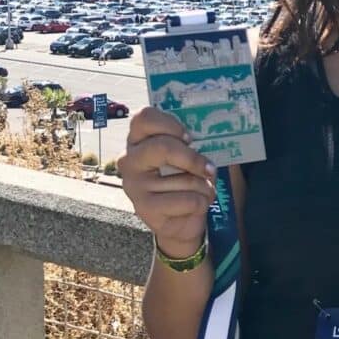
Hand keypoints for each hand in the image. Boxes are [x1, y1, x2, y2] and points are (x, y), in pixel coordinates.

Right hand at [117, 108, 216, 254]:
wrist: (180, 221)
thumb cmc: (185, 180)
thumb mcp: (188, 157)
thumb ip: (190, 143)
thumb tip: (209, 136)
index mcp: (139, 140)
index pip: (144, 117)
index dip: (171, 124)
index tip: (189, 138)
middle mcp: (129, 160)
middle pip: (163, 147)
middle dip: (193, 159)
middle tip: (208, 168)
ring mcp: (134, 185)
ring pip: (184, 179)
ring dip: (205, 186)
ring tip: (202, 191)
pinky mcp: (144, 208)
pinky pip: (189, 200)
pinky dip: (202, 203)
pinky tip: (196, 206)